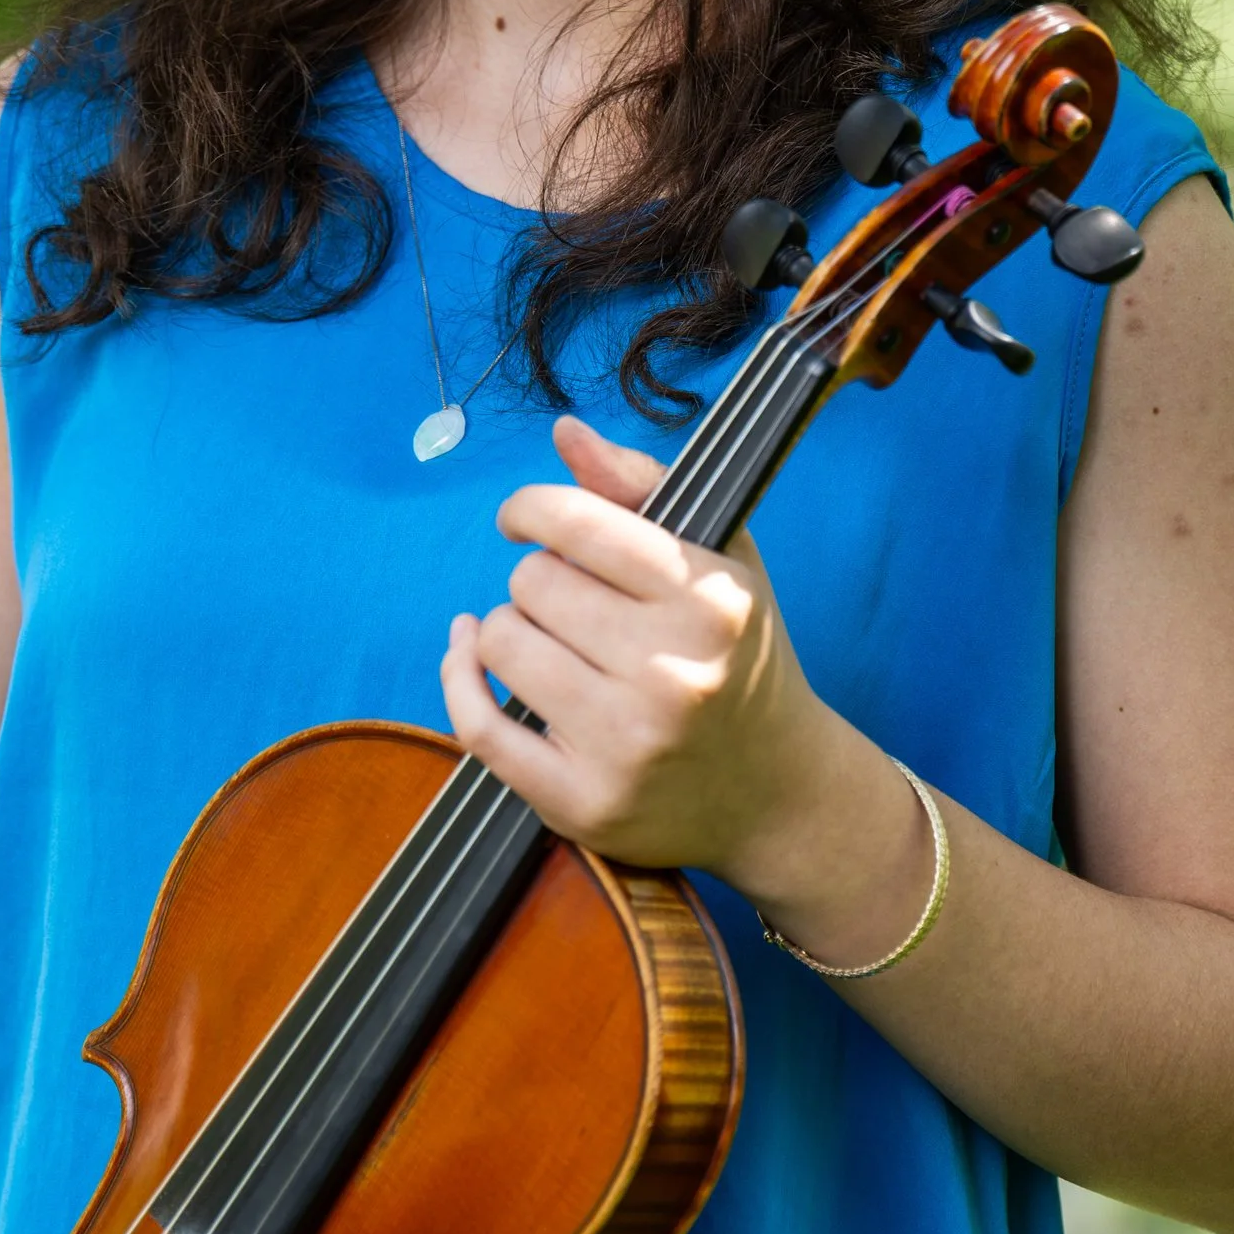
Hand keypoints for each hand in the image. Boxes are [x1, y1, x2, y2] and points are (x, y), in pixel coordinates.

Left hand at [439, 415, 839, 881]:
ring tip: (551, 643)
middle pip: (531, 582)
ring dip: (509, 632)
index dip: (531, 508)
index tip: (524, 518)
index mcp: (710, 602)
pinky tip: (467, 653)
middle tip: (572, 607)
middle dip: (540, 583)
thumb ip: (642, 488)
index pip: (578, 521)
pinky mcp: (584, 801)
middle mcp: (674, 674)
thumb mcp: (721, 560)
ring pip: (500, 641)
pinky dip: (458, 678)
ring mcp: (627, 744)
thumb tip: (566, 433)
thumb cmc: (736, 657)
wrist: (775, 792)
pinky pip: (479, 725)